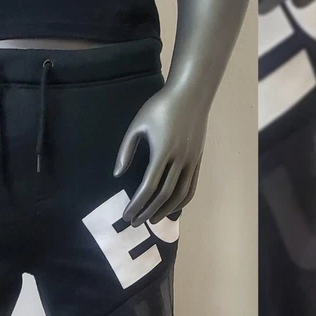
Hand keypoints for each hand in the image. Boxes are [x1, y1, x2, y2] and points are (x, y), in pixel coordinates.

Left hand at [115, 86, 206, 227]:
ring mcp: (191, 160)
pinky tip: (171, 208)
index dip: (137, 204)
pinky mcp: (197, 160)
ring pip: (179, 194)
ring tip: (152, 220)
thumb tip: (117, 175)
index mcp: (162, 151)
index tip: (126, 215)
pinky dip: (181, 201)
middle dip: (148, 212)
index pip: (148, 186)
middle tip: (135, 223)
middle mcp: (179, 159)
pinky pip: (191, 187)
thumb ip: (126, 150)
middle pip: (164, 195)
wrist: (191, 92)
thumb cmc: (160, 106)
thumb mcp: (137, 124)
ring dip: (165, 210)